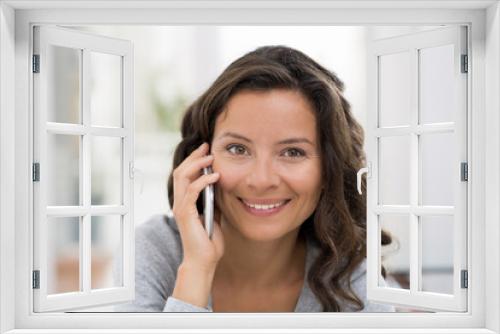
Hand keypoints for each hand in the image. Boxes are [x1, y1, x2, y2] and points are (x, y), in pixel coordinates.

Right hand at [171, 142, 224, 273]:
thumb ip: (213, 199)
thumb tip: (220, 184)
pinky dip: (204, 181)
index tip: (206, 150)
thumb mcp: (214, 214)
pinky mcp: (186, 214)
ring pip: (183, 177)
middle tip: (207, 146)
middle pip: (180, 171)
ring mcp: (181, 208)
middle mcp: (179, 202)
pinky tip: (216, 176)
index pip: (184, 174)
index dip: (193, 160)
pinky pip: (192, 191)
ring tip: (211, 158)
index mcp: (185, 201)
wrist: (204, 260)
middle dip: (194, 157)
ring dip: (198, 164)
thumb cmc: (209, 240)